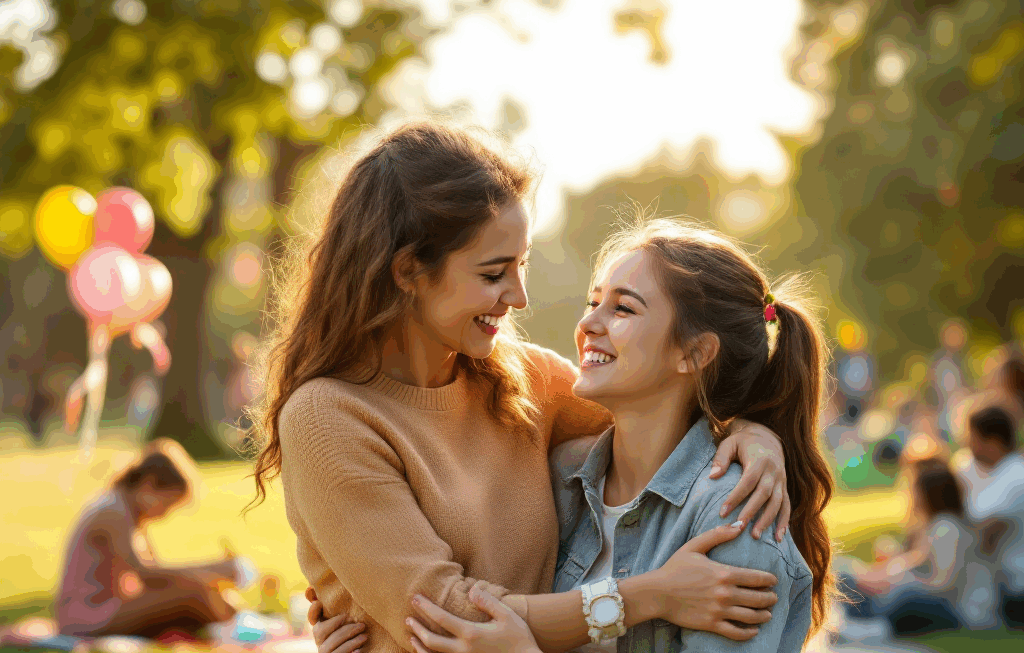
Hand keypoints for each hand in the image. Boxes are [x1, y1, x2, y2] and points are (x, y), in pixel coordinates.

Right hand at [305, 588, 367, 652]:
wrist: (358, 651)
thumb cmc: (355, 632)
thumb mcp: (349, 618)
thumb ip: (337, 605)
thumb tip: (319, 585)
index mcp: (322, 628)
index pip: (312, 618)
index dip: (312, 611)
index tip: (318, 602)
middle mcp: (320, 641)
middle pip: (319, 632)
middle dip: (336, 623)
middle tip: (353, 619)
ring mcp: (325, 652)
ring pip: (328, 646)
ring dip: (347, 638)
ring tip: (364, 635)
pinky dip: (349, 649)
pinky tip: (360, 649)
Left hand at [406, 588, 539, 652]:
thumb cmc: (519, 639)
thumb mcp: (507, 616)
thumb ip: (488, 602)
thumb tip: (471, 590)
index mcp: (471, 634)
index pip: (442, 619)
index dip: (426, 608)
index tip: (415, 598)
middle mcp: (463, 651)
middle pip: (432, 641)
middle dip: (417, 628)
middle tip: (408, 617)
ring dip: (420, 646)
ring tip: (412, 636)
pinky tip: (426, 651)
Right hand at [654, 523, 777, 640]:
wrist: (657, 593)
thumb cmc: (674, 568)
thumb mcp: (694, 546)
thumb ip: (717, 534)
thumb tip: (739, 525)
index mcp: (724, 574)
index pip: (757, 578)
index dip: (770, 580)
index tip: (773, 581)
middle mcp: (725, 594)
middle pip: (759, 599)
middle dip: (770, 598)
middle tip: (773, 597)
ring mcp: (719, 611)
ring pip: (752, 617)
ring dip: (764, 615)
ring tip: (768, 613)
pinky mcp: (712, 624)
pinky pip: (737, 633)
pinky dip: (749, 633)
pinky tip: (754, 630)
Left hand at [711, 419, 789, 540]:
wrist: (767, 437)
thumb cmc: (743, 442)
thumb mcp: (729, 443)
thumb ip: (721, 458)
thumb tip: (712, 476)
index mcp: (760, 459)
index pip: (747, 481)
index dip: (736, 497)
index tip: (722, 512)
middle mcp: (774, 471)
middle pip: (763, 494)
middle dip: (751, 512)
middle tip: (738, 528)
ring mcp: (782, 480)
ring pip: (777, 503)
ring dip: (767, 521)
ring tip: (755, 536)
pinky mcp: (785, 488)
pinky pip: (787, 506)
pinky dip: (784, 522)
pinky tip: (779, 538)